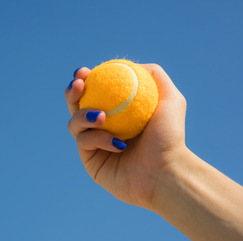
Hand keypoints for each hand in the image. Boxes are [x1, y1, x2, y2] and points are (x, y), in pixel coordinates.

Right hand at [65, 64, 186, 210]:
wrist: (166, 172)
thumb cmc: (170, 138)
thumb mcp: (170, 99)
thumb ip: (154, 76)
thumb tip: (131, 65)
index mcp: (118, 113)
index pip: (96, 93)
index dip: (86, 80)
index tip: (85, 72)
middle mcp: (103, 128)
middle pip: (76, 106)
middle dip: (72, 93)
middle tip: (79, 85)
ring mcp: (95, 146)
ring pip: (74, 123)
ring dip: (82, 115)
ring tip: (101, 116)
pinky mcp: (91, 162)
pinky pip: (84, 143)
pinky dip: (98, 138)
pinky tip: (118, 143)